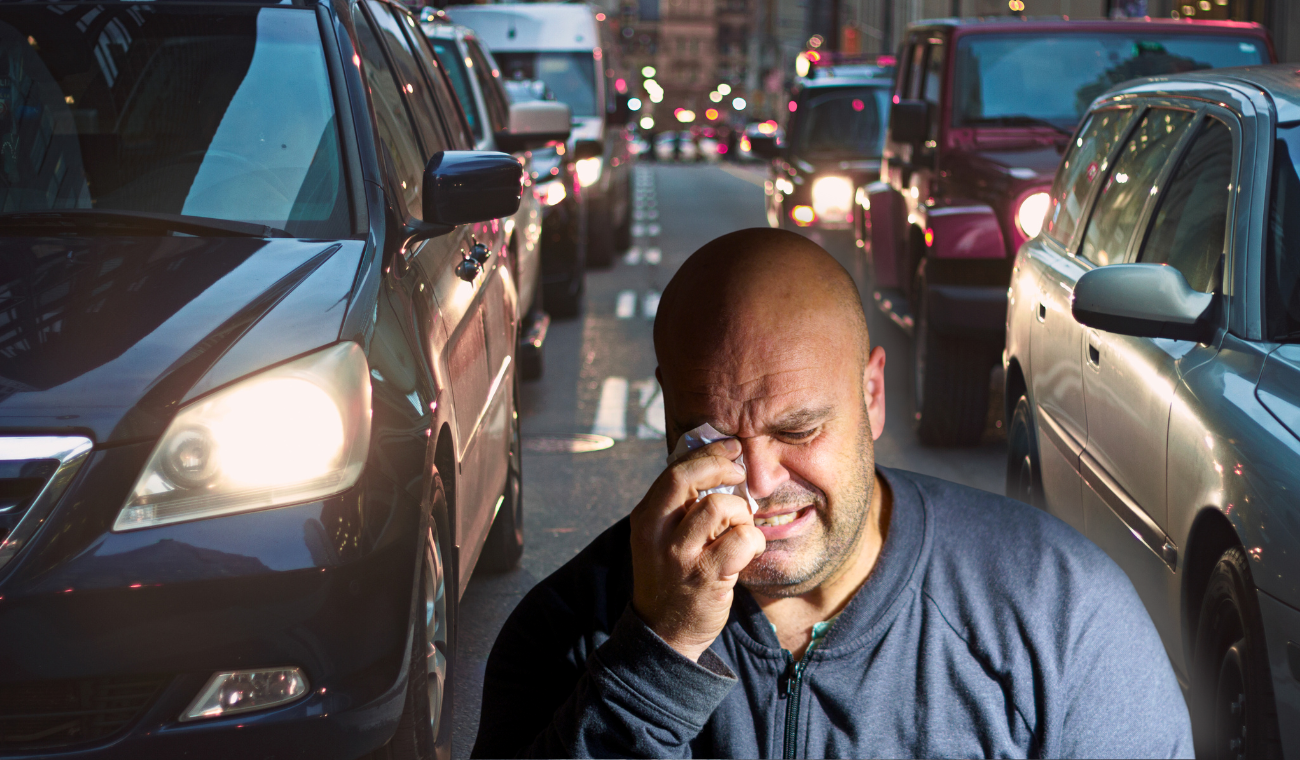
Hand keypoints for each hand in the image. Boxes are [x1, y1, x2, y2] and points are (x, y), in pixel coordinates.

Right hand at [630, 438, 766, 661]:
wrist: (664, 632)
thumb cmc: (672, 576)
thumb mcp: (661, 537)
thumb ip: (680, 506)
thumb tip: (717, 464)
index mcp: (646, 517)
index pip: (675, 470)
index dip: (708, 452)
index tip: (731, 448)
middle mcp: (657, 533)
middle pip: (687, 477)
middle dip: (721, 466)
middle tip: (740, 473)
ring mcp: (679, 555)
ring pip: (718, 507)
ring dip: (740, 511)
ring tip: (741, 526)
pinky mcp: (705, 576)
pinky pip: (741, 539)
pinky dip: (753, 540)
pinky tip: (750, 549)